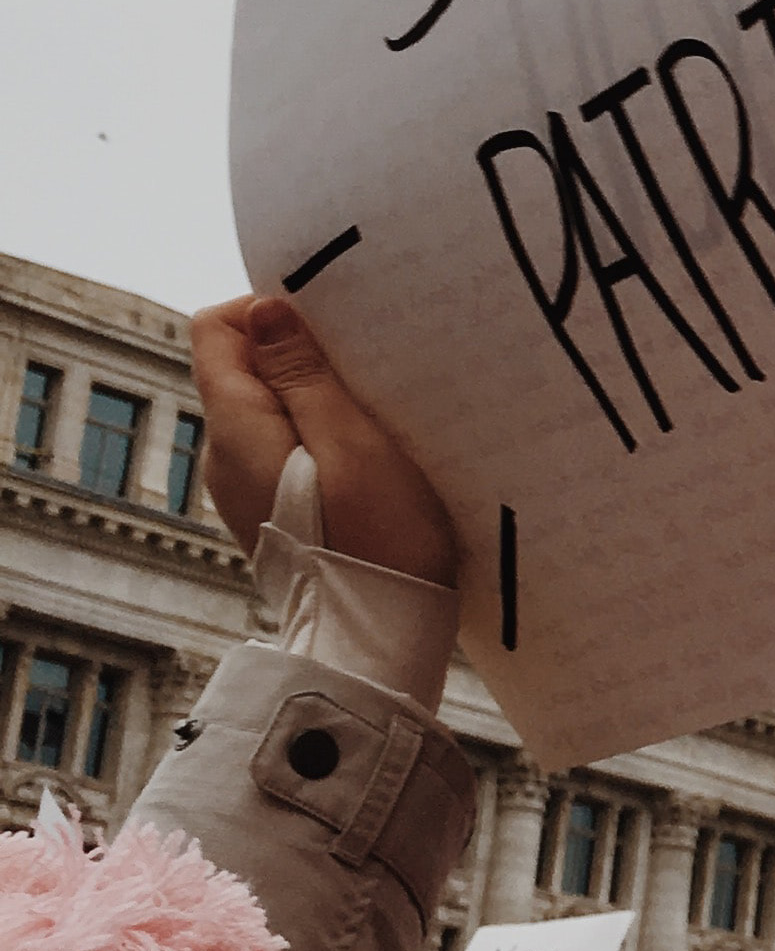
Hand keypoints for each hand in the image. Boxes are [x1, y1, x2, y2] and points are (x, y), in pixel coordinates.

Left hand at [191, 296, 458, 587]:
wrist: (381, 638)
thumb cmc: (379, 542)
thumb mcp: (352, 442)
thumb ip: (303, 374)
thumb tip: (263, 311)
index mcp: (236, 430)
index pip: (216, 329)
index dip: (270, 311)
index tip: (333, 331)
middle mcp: (224, 455)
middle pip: (243, 367)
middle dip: (302, 355)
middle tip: (368, 377)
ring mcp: (244, 486)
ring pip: (269, 407)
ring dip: (319, 398)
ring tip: (377, 420)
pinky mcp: (273, 509)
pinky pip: (285, 446)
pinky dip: (322, 435)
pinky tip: (368, 459)